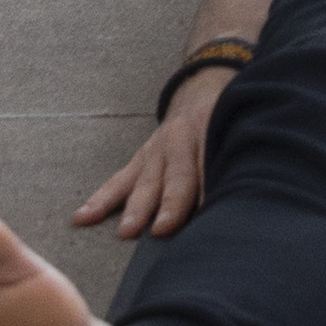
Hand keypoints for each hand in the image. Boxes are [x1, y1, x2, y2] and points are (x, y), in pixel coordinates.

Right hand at [73, 71, 232, 237]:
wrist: (200, 94)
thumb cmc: (227, 124)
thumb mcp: (239, 132)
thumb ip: (239, 162)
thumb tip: (243, 204)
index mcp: (210, 130)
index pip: (210, 163)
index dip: (208, 189)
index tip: (205, 215)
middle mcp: (180, 140)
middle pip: (176, 175)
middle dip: (169, 204)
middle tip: (161, 230)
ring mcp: (156, 151)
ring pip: (145, 181)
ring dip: (136, 208)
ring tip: (125, 231)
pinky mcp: (138, 161)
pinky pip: (117, 182)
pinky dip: (100, 200)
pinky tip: (82, 217)